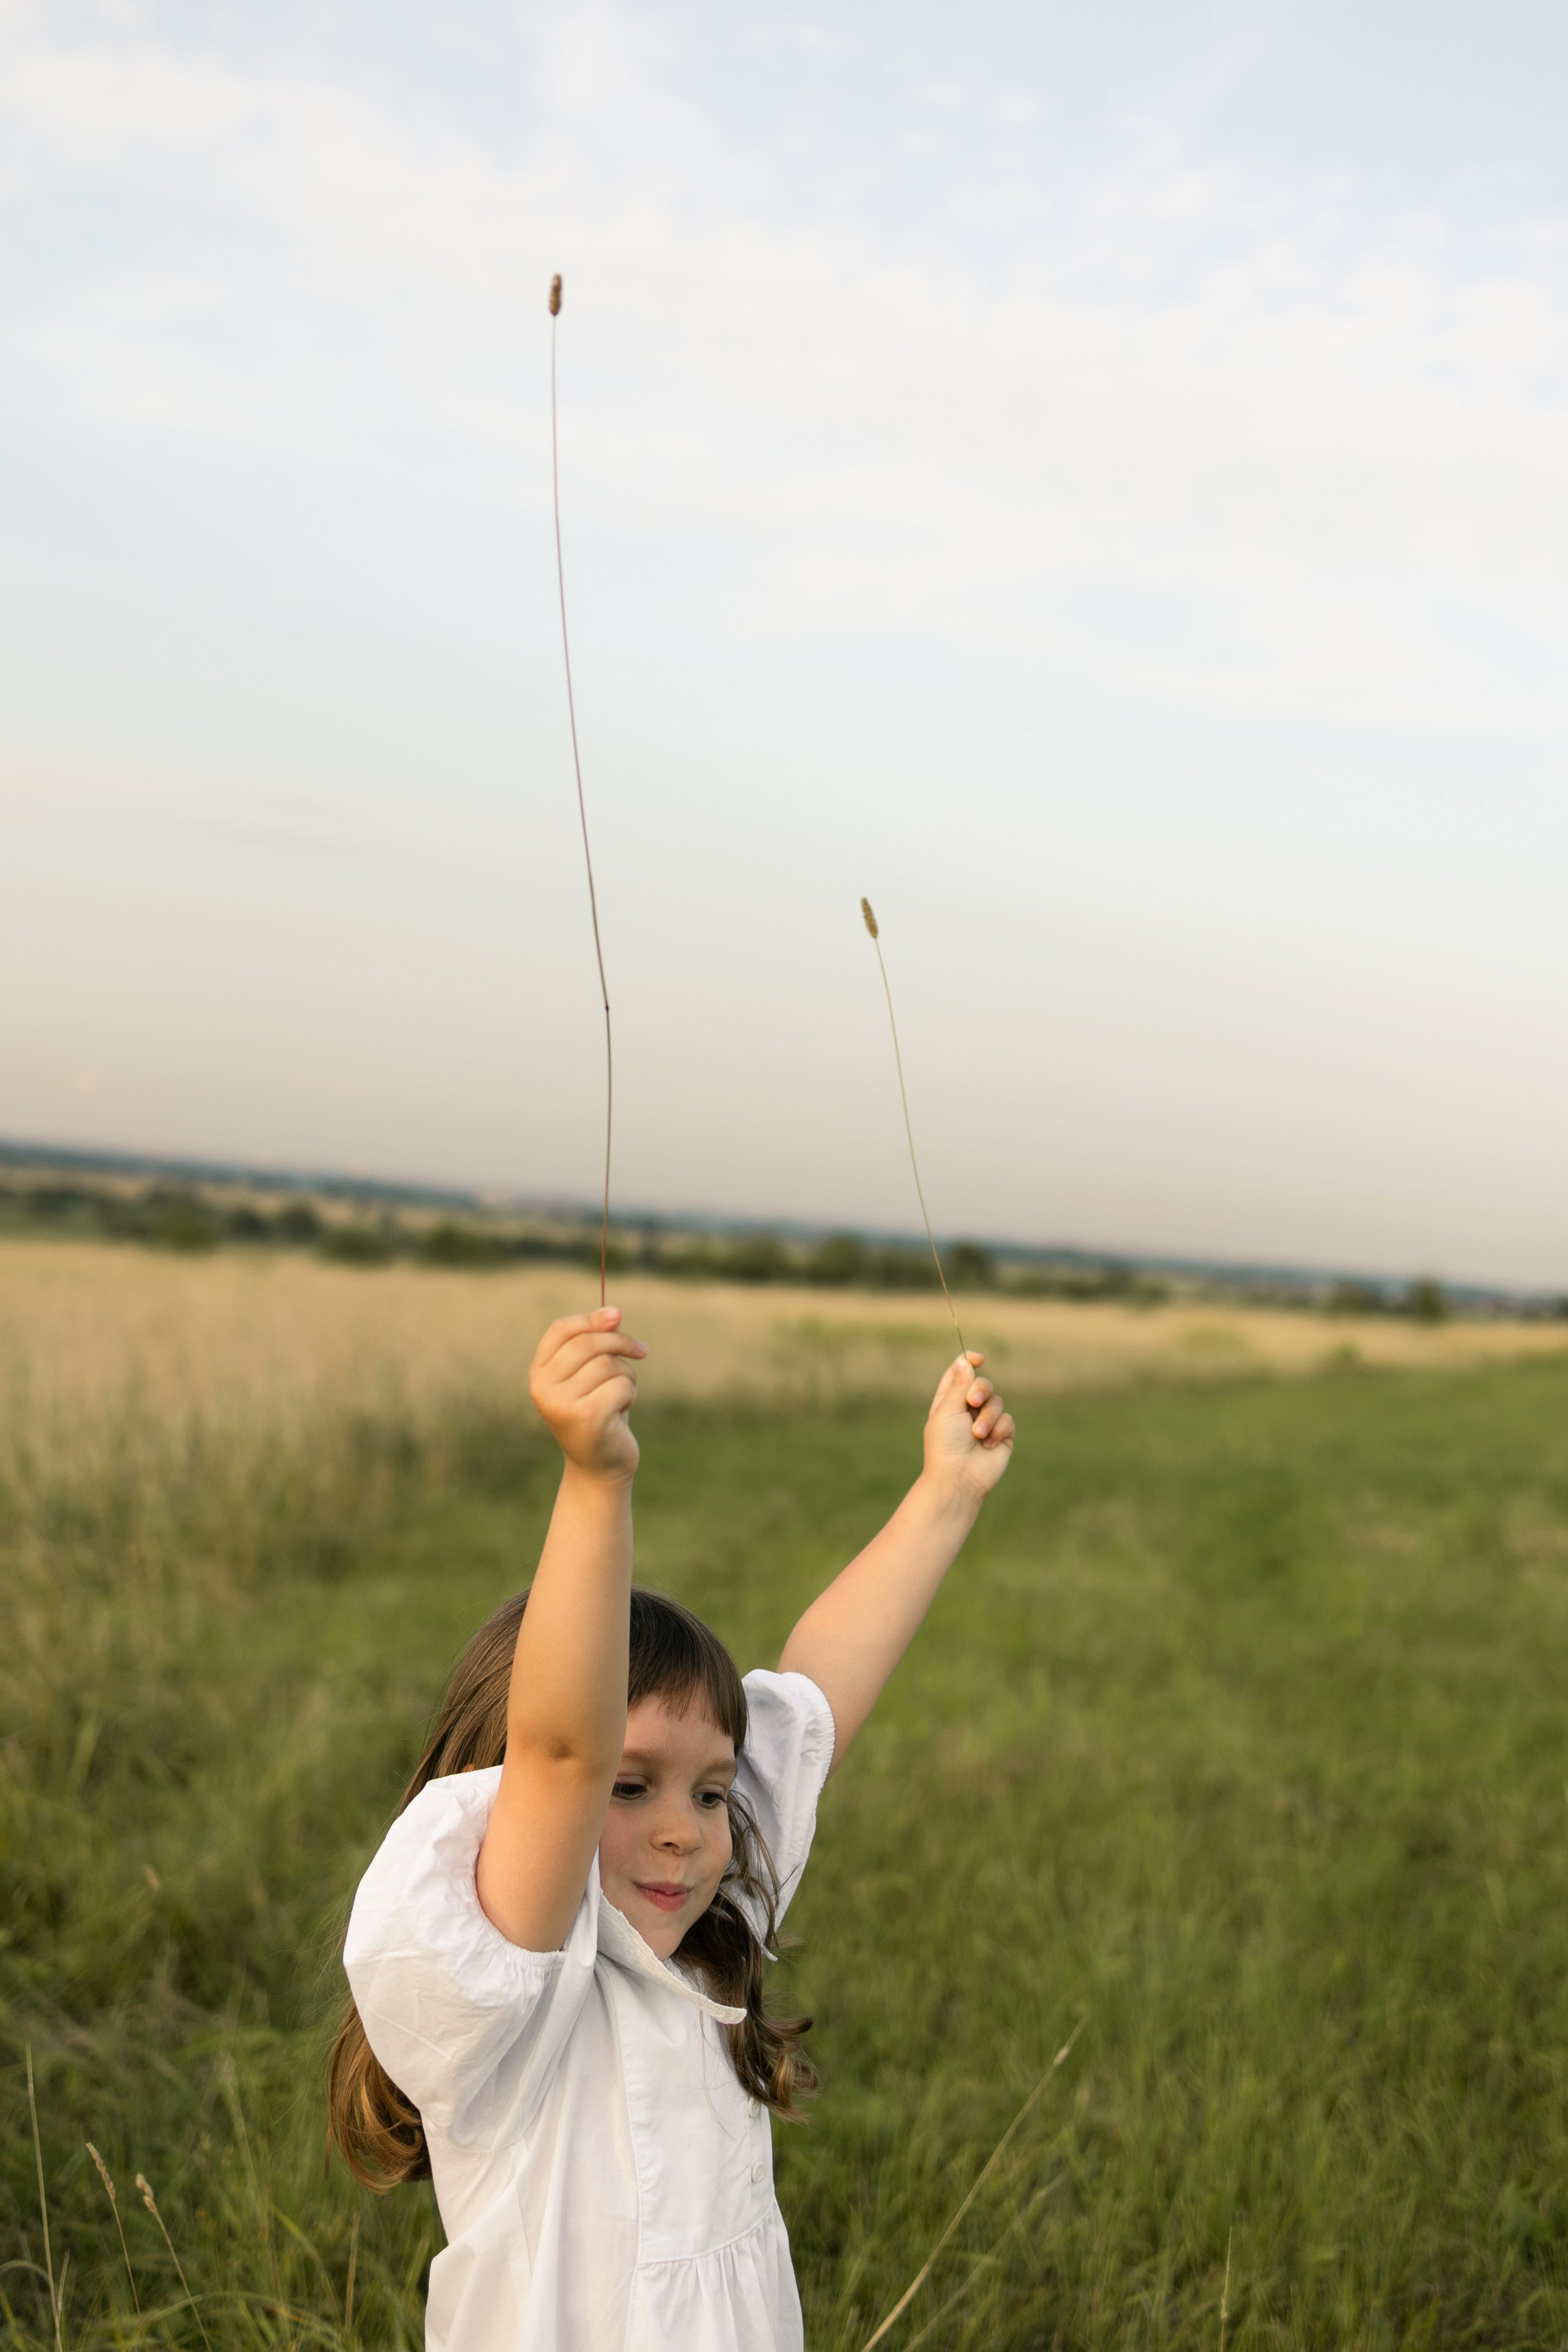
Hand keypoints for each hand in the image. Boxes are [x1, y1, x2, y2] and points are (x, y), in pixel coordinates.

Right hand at [529, 1307, 646, 1481]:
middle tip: (642, 1350)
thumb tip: (614, 1313)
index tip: (618, 1314)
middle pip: (588, 1343)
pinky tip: (622, 1412)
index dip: (590, 1318)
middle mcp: (543, 1388)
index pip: (560, 1330)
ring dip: (627, 1376)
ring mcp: (562, 1403)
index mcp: (538, 1374)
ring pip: (609, 1364)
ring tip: (621, 1397)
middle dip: (621, 1343)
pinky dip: (630, 1395)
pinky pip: (621, 1385)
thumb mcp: (592, 1376)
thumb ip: (596, 1345)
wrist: (600, 1467)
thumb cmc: (598, 1414)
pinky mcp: (587, 1417)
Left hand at [921, 1351, 1014, 1501]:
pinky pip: (1008, 1420)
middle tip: (973, 1402)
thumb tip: (964, 1360)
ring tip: (977, 1435)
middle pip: (983, 1384)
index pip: (960, 1374)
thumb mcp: (948, 1409)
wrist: (959, 1477)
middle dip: (981, 1390)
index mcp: (949, 1402)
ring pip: (997, 1402)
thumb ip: (960, 1384)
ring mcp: (986, 1423)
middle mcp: (967, 1411)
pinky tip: (988, 1444)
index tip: (978, 1358)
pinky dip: (998, 1430)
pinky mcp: (1002, 1436)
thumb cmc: (946, 1444)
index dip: (969, 1363)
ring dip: (988, 1417)